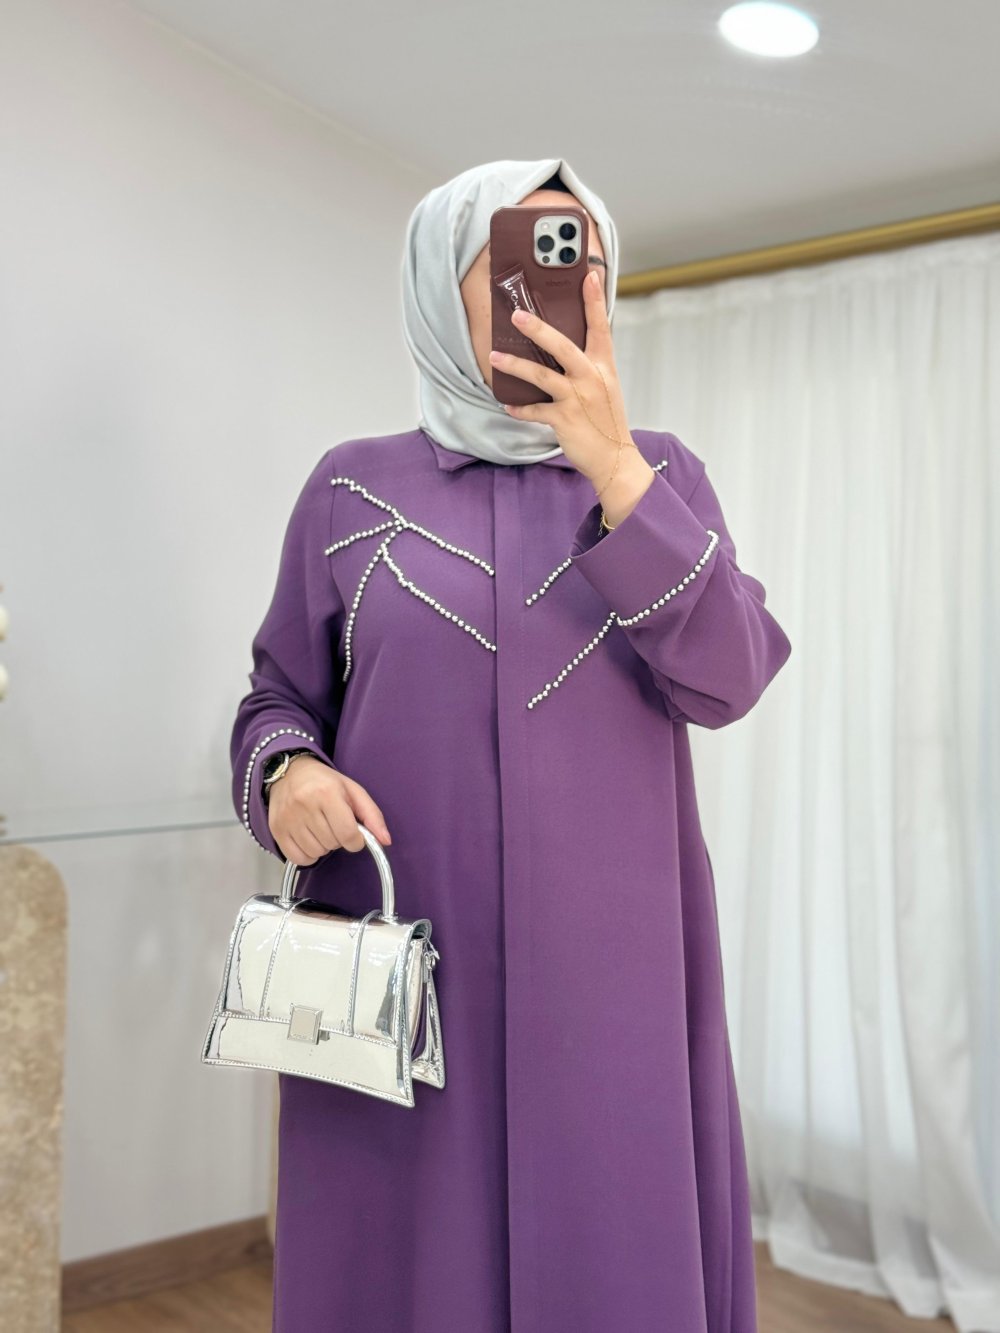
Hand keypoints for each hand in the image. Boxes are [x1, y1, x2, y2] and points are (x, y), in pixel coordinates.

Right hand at [267, 757, 391, 864]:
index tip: (354, 834)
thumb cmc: (325, 782)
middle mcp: (305, 805)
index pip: (348, 834)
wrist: (290, 773)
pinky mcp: (277, 830)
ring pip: (316, 852)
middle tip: (333, 823)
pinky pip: (299, 858)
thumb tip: (385, 841)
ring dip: (324, 846)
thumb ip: (372, 816)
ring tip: (320, 828)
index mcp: (327, 793)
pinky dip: (308, 855)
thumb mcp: (353, 791)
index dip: (356, 840)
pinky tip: (309, 838)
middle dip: (338, 838)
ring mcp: (288, 818)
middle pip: (333, 844)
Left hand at [487, 268, 642, 490]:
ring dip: (515, 365)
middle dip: (538, 329)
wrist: (614, 458)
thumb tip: (562, 349)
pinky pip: (535, 410)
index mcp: (604, 366)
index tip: (590, 275)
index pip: (600, 327)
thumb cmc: (607, 420)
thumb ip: (589, 366)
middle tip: (517, 315)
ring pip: (541, 376)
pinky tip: (508, 405)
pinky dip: (520, 408)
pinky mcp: (563, 420)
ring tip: (495, 356)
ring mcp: (577, 399)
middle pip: (562, 347)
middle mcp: (591, 378)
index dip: (595, 301)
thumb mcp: (605, 387)